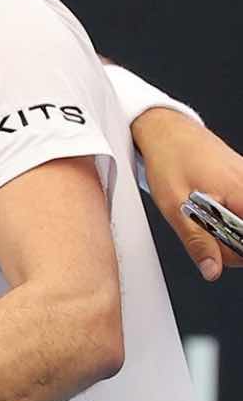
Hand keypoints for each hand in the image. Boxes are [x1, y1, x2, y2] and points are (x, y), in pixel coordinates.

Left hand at [133, 108, 242, 279]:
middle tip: (202, 231)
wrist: (165, 130)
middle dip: (230, 243)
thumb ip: (197, 241)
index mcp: (242, 192)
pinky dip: (229, 215)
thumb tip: (212, 270)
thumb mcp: (175, 206)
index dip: (234, 253)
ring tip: (202, 216)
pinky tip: (210, 207)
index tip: (216, 252)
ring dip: (228, 229)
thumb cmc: (169, 160)